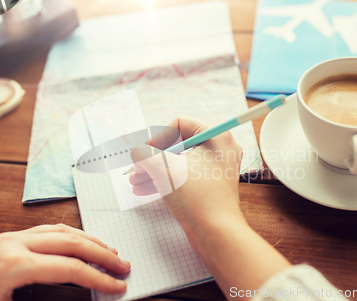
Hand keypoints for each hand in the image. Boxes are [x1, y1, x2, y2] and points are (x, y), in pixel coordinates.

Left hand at [0, 224, 129, 300]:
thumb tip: (71, 299)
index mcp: (15, 264)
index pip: (71, 268)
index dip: (99, 278)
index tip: (118, 285)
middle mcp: (16, 243)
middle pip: (72, 242)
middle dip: (102, 254)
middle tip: (123, 264)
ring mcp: (11, 237)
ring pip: (61, 231)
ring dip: (89, 240)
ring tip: (110, 250)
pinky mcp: (7, 238)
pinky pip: (47, 230)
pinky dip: (70, 234)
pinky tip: (80, 241)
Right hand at [129, 116, 245, 233]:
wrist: (216, 232)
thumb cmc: (196, 196)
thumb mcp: (163, 169)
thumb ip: (145, 154)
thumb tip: (138, 152)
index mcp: (216, 136)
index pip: (181, 124)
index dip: (158, 136)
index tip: (144, 152)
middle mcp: (220, 150)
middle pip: (180, 145)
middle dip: (153, 157)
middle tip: (137, 168)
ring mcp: (218, 170)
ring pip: (181, 164)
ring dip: (156, 171)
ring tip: (135, 182)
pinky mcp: (213, 187)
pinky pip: (187, 178)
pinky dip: (168, 181)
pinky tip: (146, 190)